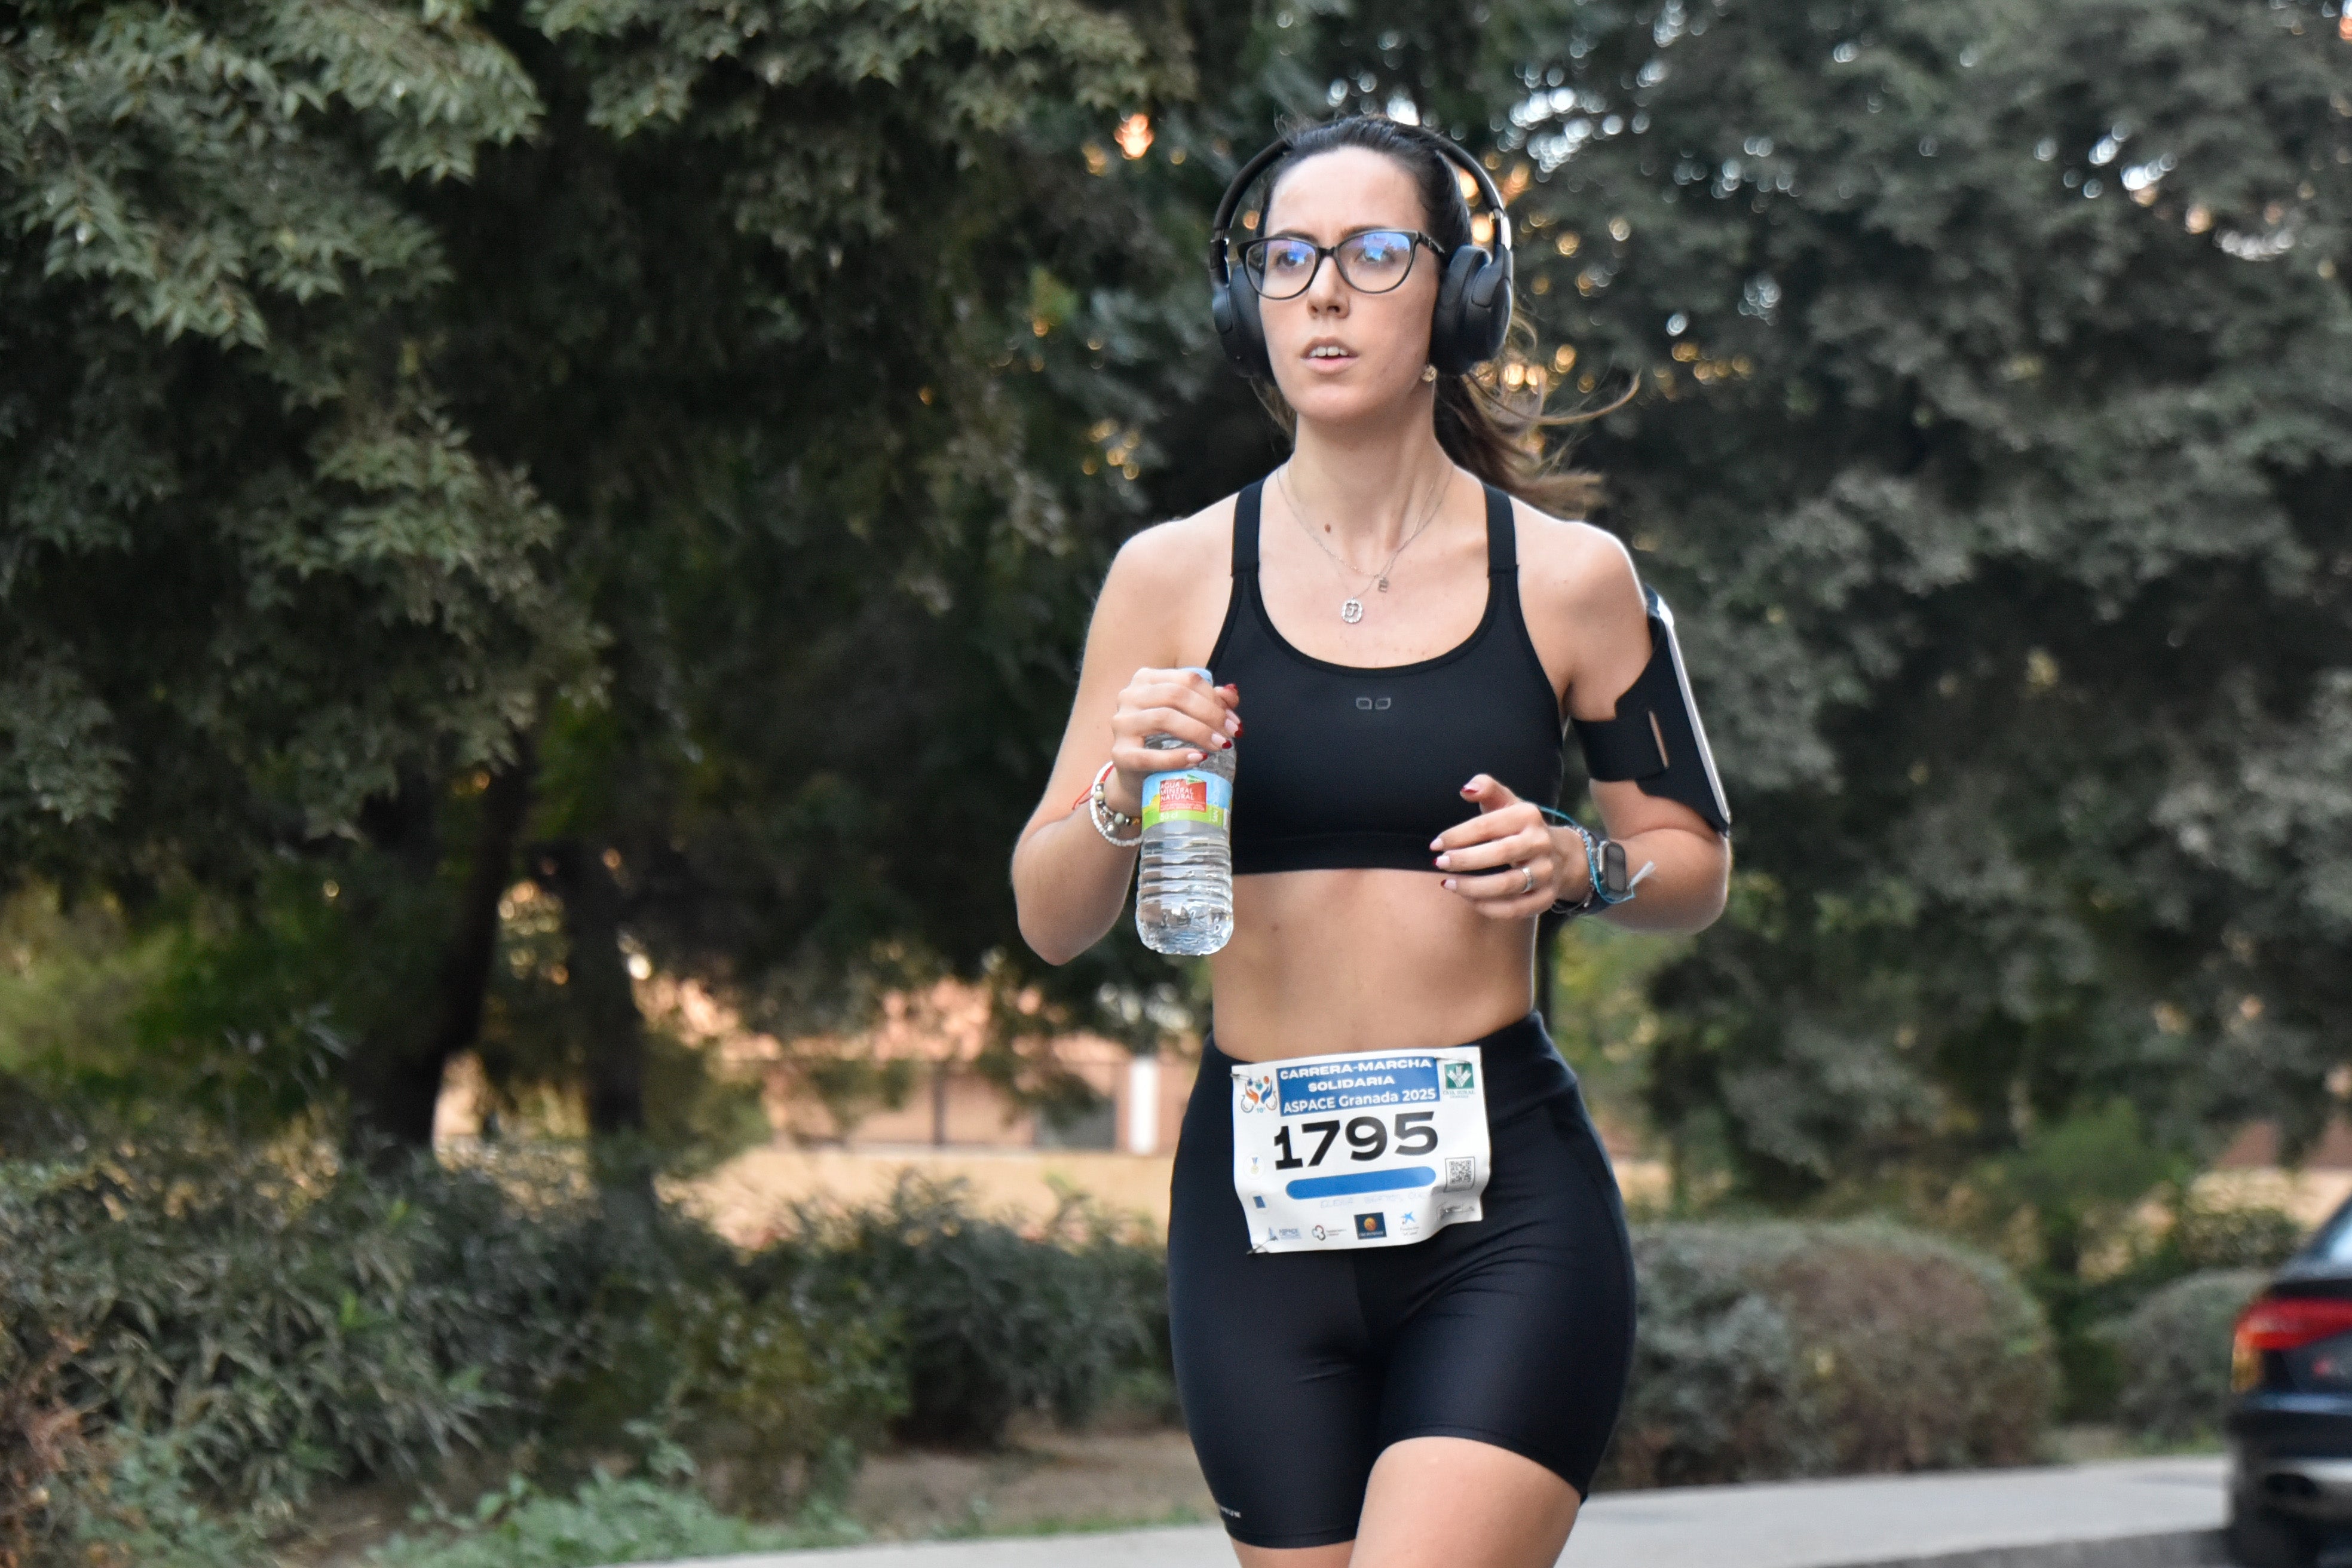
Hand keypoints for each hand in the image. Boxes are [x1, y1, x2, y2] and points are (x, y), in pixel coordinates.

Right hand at [1105, 668, 1239, 815]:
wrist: (1138, 775)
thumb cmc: (1163, 740)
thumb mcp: (1186, 715)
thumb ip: (1208, 702)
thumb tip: (1231, 695)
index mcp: (1146, 679)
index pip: (1187, 680)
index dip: (1215, 698)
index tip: (1233, 721)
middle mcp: (1129, 696)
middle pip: (1176, 695)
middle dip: (1210, 714)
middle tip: (1230, 734)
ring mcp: (1121, 724)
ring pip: (1164, 718)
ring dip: (1198, 732)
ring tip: (1218, 746)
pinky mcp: (1119, 754)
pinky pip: (1148, 755)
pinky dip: (1176, 757)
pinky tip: (1197, 758)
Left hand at [1431, 774, 1587, 918]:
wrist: (1561, 853)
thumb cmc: (1520, 827)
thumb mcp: (1507, 803)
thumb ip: (1486, 788)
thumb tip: (1466, 789)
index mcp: (1528, 816)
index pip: (1488, 825)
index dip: (1458, 835)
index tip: (1435, 844)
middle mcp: (1541, 843)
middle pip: (1499, 854)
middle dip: (1465, 860)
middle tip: (1439, 863)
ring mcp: (1546, 872)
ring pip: (1506, 885)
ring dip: (1472, 887)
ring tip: (1448, 883)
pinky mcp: (1546, 898)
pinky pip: (1515, 909)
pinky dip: (1488, 907)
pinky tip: (1468, 899)